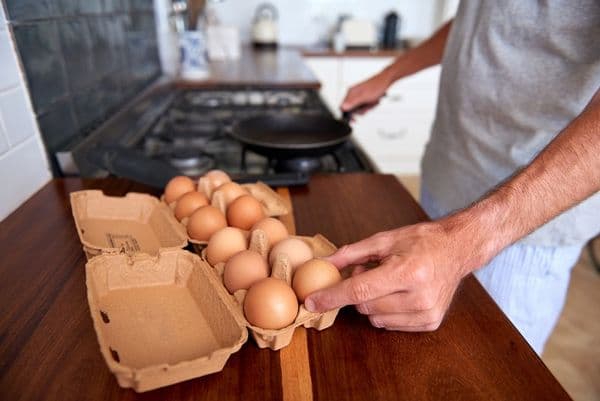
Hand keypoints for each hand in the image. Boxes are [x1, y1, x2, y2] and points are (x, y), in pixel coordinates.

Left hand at [305, 222, 471, 330]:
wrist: (457, 249)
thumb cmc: (421, 241)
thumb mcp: (384, 240)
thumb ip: (351, 254)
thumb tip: (323, 264)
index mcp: (407, 272)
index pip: (360, 290)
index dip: (332, 297)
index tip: (311, 302)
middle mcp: (419, 296)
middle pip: (365, 306)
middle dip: (358, 291)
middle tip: (370, 272)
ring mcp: (426, 313)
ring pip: (375, 319)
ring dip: (372, 303)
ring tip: (388, 282)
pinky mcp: (430, 323)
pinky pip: (390, 325)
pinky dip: (386, 311)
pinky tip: (399, 294)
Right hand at [340, 70, 392, 115]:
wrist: (385, 81)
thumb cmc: (376, 87)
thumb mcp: (363, 96)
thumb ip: (352, 102)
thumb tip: (343, 107)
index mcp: (350, 92)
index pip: (343, 107)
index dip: (347, 115)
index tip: (353, 120)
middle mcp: (353, 94)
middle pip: (352, 109)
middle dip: (361, 110)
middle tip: (367, 106)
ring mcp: (358, 96)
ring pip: (359, 109)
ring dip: (367, 108)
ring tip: (372, 102)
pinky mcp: (363, 97)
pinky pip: (364, 106)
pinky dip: (370, 106)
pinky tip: (374, 102)